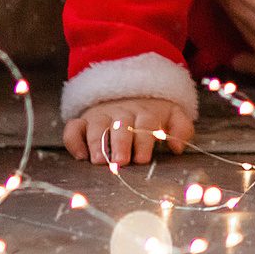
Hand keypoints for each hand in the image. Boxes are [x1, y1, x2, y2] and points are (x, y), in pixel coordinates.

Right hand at [63, 96, 194, 163]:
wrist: (129, 91)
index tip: (143, 159)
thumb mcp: (173, 116)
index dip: (144, 141)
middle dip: (121, 144)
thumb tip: (177, 147)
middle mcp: (122, 112)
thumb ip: (181, 129)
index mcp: (146, 112)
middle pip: (121, 126)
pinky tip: (80, 156)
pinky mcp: (84, 121)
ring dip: (97, 143)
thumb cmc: (153, 114)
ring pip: (96, 126)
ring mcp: (101, 115)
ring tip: (100, 161)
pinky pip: (73, 128)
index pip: (146, 124)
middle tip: (121, 162)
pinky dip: (74, 141)